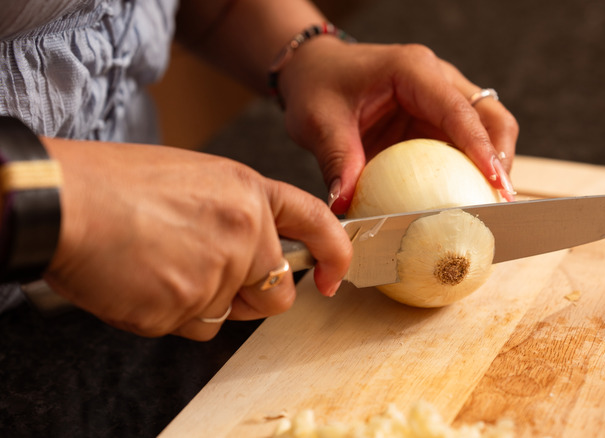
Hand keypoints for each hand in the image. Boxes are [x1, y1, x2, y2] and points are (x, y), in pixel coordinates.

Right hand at [41, 139, 350, 340]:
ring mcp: (216, 273)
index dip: (334, 253)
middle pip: (276, 293)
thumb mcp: (194, 178)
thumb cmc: (117, 185)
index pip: (316, 223)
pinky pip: (189, 328)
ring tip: (157, 265)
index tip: (333, 277)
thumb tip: (250, 251)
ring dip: (200, 304)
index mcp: (248, 193)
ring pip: (227, 316)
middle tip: (207, 275)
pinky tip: (140, 281)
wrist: (63, 202)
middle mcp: (244, 234)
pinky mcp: (183, 308)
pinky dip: (167, 315)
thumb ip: (235, 214)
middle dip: (251, 297)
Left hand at [279, 38, 518, 213]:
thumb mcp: (319, 120)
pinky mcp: (436, 122)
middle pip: (491, 117)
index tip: (494, 182)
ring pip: (488, 131)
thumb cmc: (318, 85)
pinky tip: (467, 201)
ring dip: (493, 168)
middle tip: (500, 202)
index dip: (481, 147)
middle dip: (502, 158)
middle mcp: (437, 80)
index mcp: (413, 70)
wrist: (315, 71)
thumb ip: (337, 160)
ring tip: (492, 207)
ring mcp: (441, 101)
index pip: (458, 110)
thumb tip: (344, 203)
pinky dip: (471, 173)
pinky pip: (465, 147)